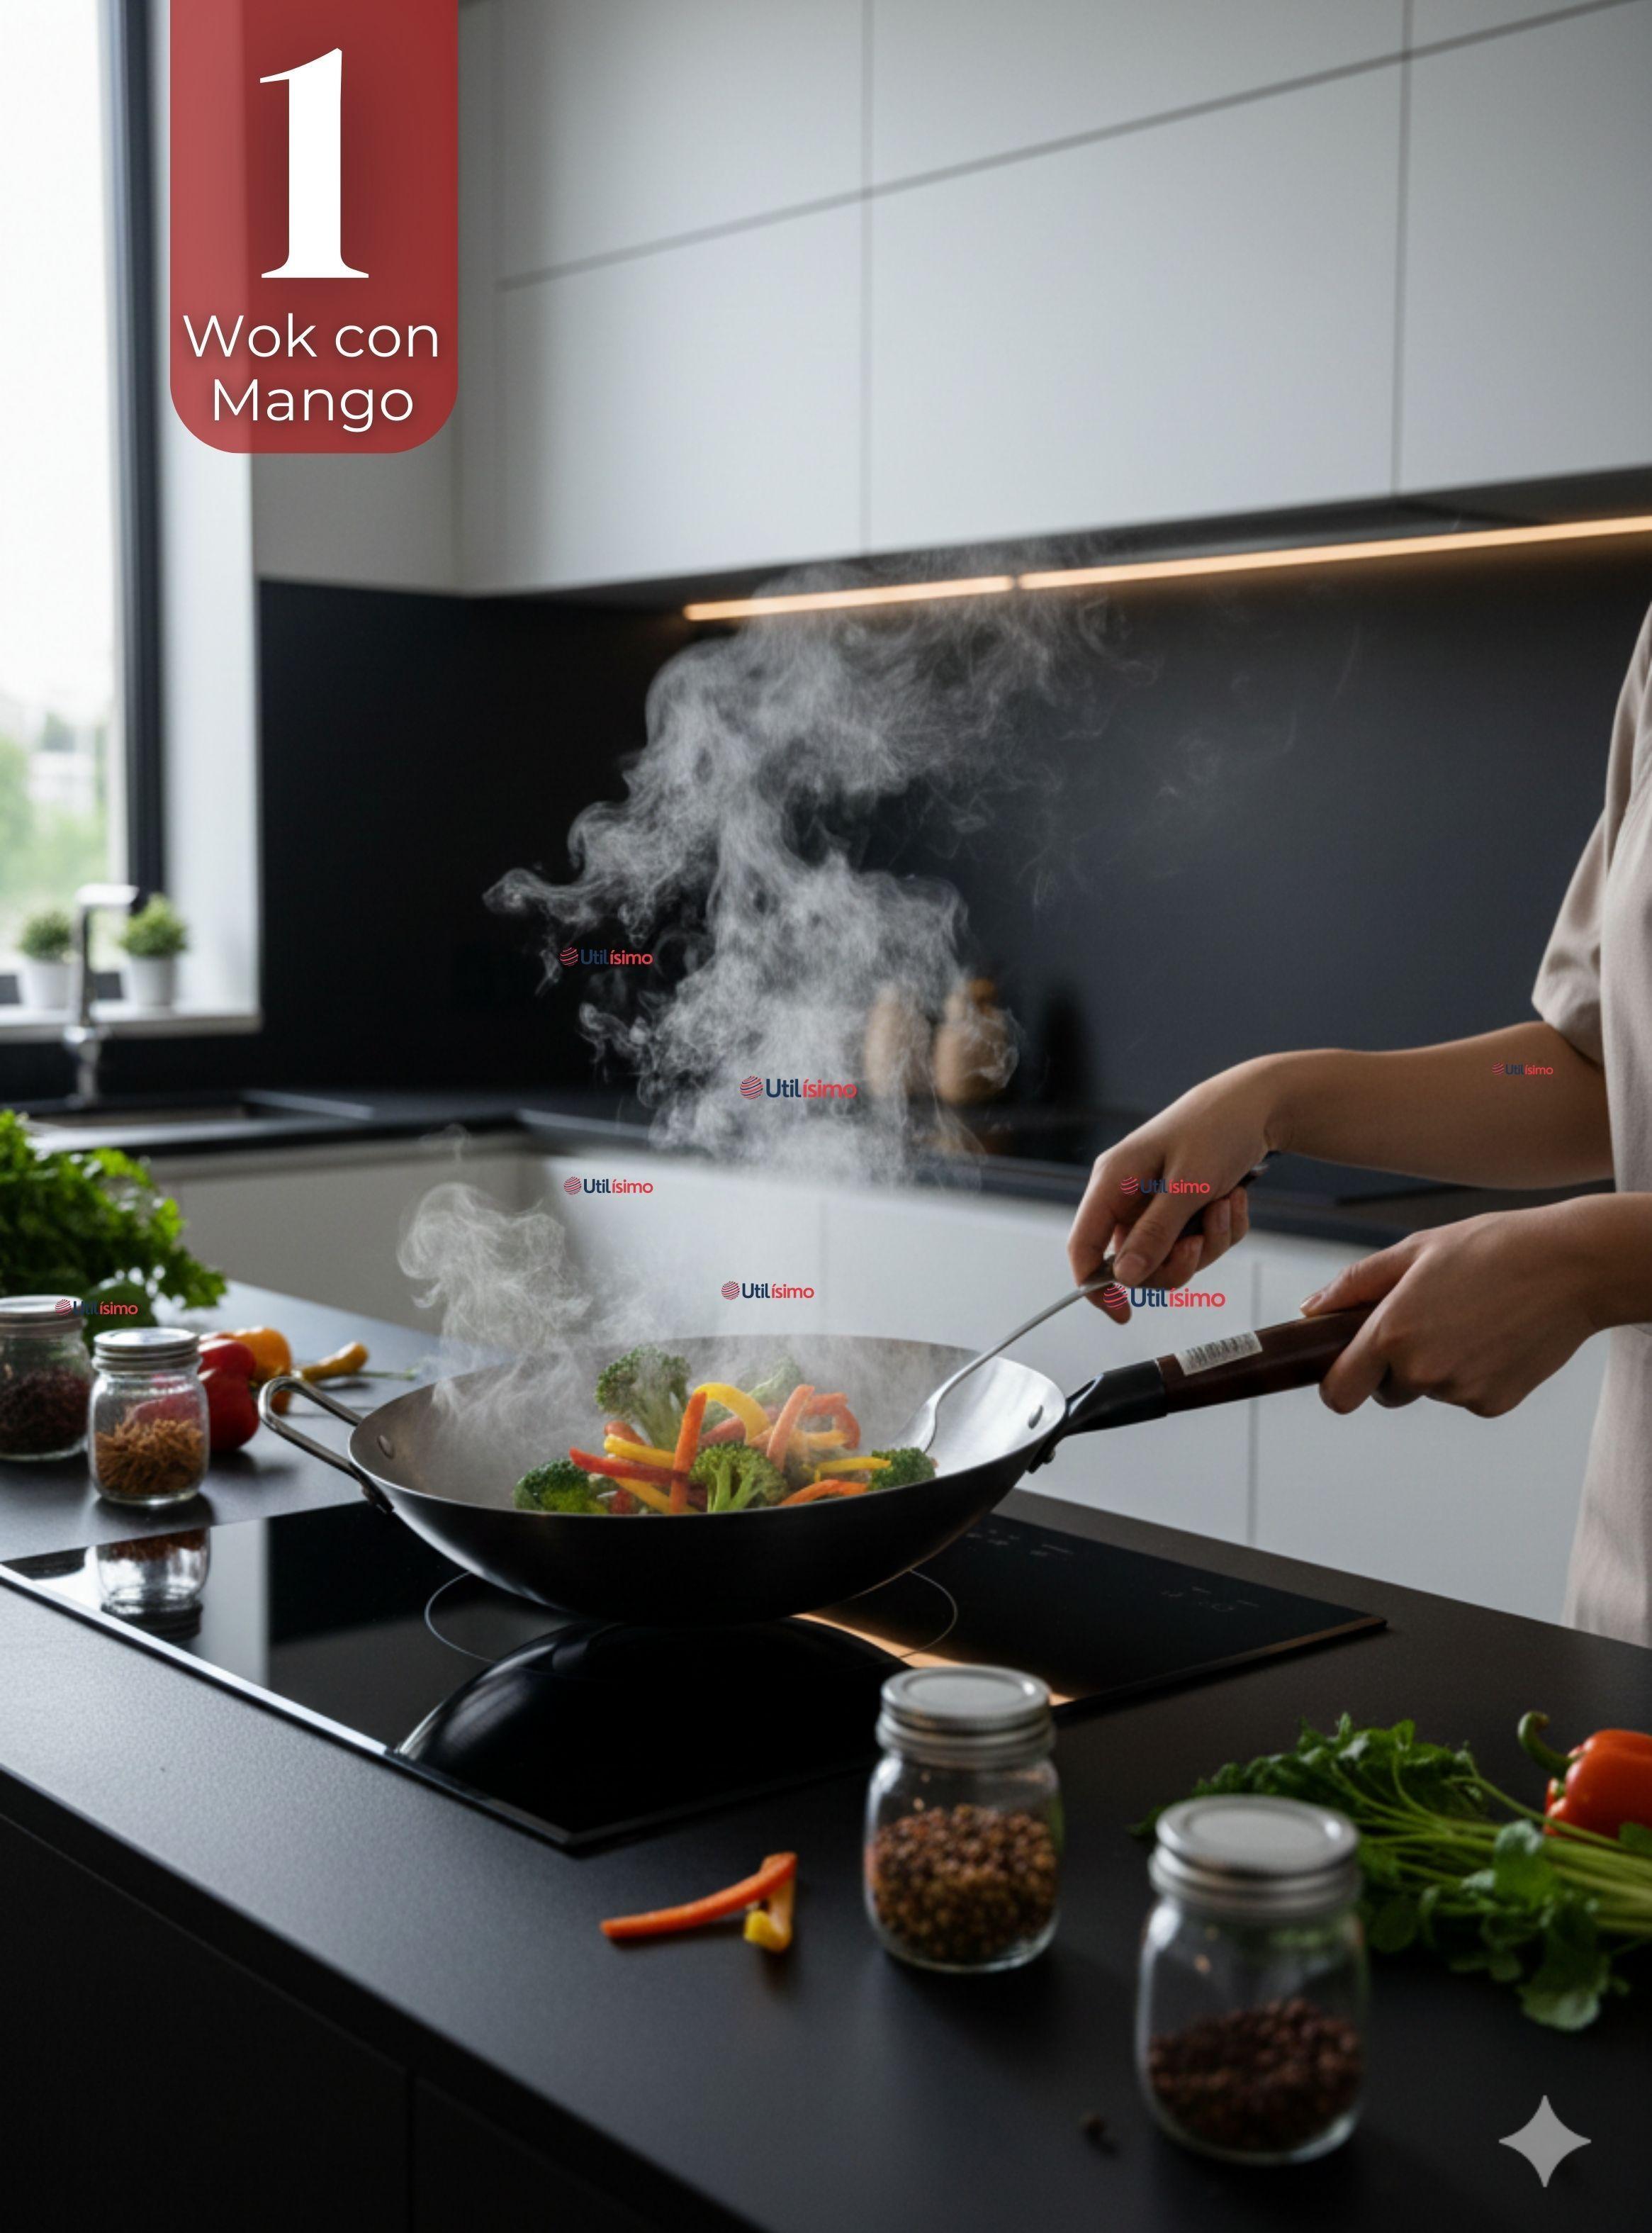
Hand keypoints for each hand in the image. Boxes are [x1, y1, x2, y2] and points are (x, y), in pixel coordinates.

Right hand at [1067, 1060, 1278, 1316]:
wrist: (1259, 1104)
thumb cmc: (1217, 1128)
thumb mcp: (1188, 1185)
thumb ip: (1154, 1233)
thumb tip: (1123, 1277)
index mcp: (1113, 1183)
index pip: (1083, 1246)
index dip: (1095, 1285)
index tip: (1122, 1312)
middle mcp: (1129, 1196)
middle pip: (1134, 1263)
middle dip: (1175, 1262)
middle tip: (1199, 1244)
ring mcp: (1156, 1203)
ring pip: (1171, 1257)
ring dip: (1207, 1242)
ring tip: (1225, 1204)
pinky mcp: (1183, 1206)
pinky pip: (1198, 1242)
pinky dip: (1221, 1229)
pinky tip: (1233, 1199)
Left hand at [1304, 1204, 1597, 1417]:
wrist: (1572, 1266)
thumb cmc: (1493, 1248)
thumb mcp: (1413, 1250)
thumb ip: (1354, 1285)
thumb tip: (1312, 1309)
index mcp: (1392, 1334)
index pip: (1338, 1394)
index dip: (1337, 1384)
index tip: (1345, 1369)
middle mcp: (1423, 1372)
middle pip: (1384, 1392)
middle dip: (1393, 1365)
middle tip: (1427, 1320)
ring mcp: (1461, 1393)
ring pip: (1428, 1390)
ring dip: (1437, 1365)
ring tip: (1470, 1317)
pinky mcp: (1495, 1404)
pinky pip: (1465, 1395)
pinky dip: (1473, 1373)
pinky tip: (1495, 1335)